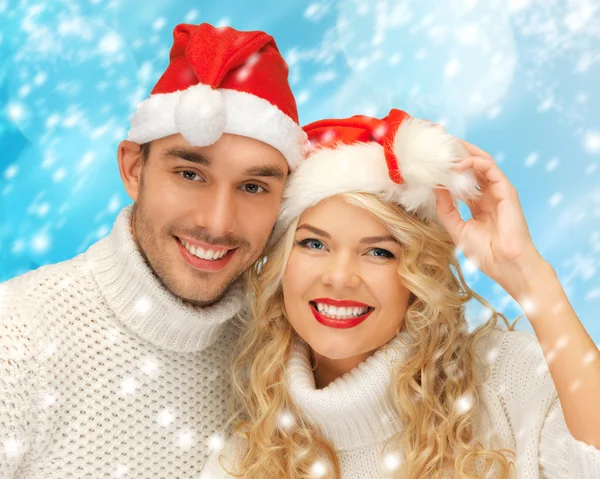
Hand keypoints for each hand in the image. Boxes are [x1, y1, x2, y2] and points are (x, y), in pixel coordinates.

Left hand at [434, 140, 544, 298]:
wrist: (506, 264)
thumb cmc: (486, 252)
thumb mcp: (457, 228)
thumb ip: (446, 208)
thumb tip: (435, 187)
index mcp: (479, 204)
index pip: (464, 179)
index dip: (449, 168)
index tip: (433, 159)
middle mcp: (490, 194)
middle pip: (473, 166)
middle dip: (457, 153)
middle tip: (439, 143)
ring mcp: (499, 192)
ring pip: (482, 162)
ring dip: (464, 153)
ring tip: (446, 146)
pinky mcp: (507, 191)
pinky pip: (490, 169)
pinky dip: (474, 162)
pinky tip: (457, 163)